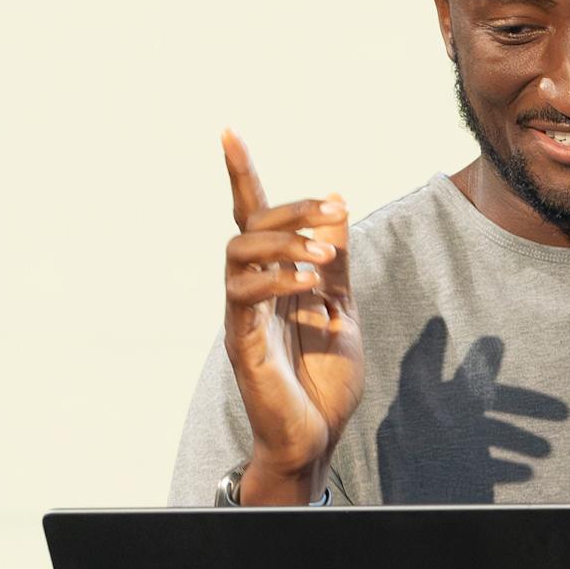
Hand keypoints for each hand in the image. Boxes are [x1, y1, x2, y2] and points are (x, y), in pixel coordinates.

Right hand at [220, 130, 361, 501]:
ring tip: (325, 253)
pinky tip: (310, 283)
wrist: (316, 436)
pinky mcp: (242, 344)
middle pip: (249, 224)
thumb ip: (335, 263)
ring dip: (283, 241)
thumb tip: (336, 206)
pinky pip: (244, 297)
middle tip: (335, 211)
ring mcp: (242, 316)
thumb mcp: (341, 309)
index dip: (241, 175)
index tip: (228, 132)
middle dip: (291, 207)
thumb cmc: (322, 378)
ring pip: (237, 253)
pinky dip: (277, 280)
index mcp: (273, 279)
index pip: (252, 217)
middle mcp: (250, 291)